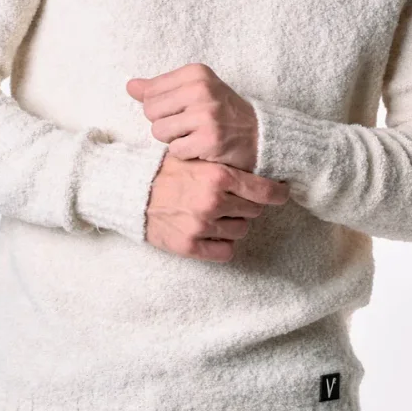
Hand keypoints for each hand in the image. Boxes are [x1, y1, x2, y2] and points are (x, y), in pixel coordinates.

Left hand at [126, 62, 257, 171]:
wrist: (260, 136)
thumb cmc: (222, 112)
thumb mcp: (196, 90)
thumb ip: (161, 88)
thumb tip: (129, 86)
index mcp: (196, 73)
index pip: (149, 92)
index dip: (162, 107)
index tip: (184, 109)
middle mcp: (201, 89)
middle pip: (150, 112)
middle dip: (165, 123)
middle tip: (188, 125)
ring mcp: (206, 115)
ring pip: (159, 132)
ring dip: (173, 140)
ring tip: (194, 136)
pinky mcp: (209, 140)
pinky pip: (175, 150)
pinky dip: (185, 154)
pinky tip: (201, 148)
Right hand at [144, 151, 289, 262]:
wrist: (129, 190)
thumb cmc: (162, 171)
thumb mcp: (194, 157)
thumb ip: (223, 165)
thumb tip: (256, 168)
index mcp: (217, 176)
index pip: (264, 190)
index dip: (277, 193)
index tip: (281, 194)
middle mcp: (213, 201)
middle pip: (253, 210)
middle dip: (246, 205)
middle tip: (232, 200)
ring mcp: (202, 225)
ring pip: (241, 231)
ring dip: (233, 224)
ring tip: (216, 215)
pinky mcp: (190, 245)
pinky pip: (225, 252)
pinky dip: (222, 245)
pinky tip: (211, 234)